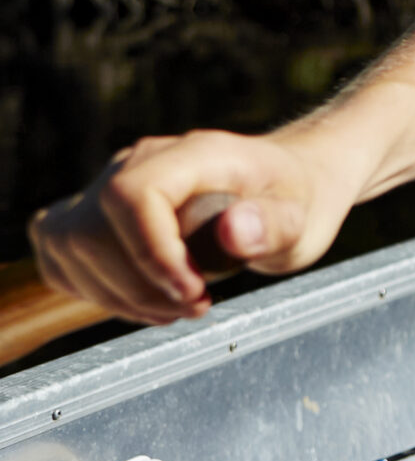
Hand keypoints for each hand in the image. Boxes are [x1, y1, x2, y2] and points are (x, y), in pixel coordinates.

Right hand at [29, 130, 353, 325]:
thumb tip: (233, 233)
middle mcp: (143, 160)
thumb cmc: (300, 199)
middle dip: (137, 287)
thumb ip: (273, 226)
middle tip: (196, 307)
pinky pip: (63, 254)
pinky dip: (95, 289)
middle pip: (89, 229)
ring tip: (177, 308)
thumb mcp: (305, 218)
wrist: (292, 183)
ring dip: (116, 295)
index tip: (193, 293)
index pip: (132, 195)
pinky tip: (145, 300)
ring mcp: (113, 182)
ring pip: (68, 245)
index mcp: (195, 153)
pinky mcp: (98, 210)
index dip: (149, 252)